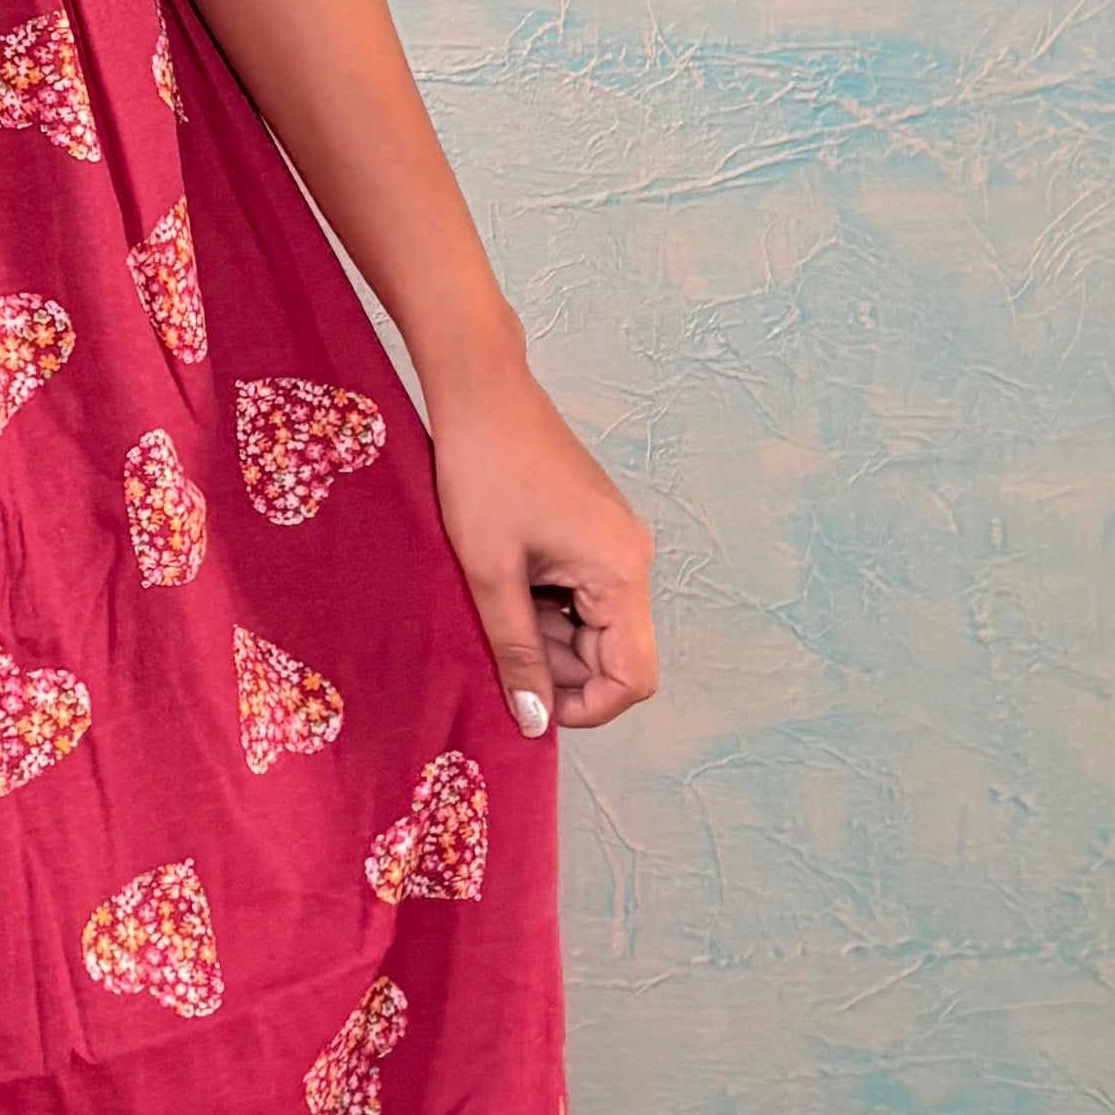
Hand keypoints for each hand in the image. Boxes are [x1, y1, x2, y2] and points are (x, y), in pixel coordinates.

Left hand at [426, 366, 658, 736]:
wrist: (481, 393)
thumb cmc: (483, 473)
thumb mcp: (490, 574)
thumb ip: (516, 651)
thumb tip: (535, 721)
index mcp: (620, 572)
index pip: (633, 677)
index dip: (585, 706)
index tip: (529, 703)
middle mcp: (632, 560)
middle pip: (612, 653)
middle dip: (556, 664)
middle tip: (495, 635)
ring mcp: (616, 544)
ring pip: (591, 625)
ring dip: (544, 631)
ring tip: (493, 595)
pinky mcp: (594, 532)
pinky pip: (580, 592)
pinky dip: (543, 602)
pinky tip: (504, 575)